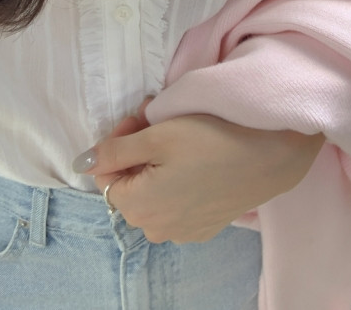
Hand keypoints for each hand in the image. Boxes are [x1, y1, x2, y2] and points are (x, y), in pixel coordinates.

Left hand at [74, 112, 323, 243]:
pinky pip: (174, 203)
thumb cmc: (211, 140)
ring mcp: (181, 232)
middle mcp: (155, 228)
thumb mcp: (157, 136)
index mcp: (137, 207)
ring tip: (176, 135)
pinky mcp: (203, 227)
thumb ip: (114, 151)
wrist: (269, 156)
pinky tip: (195, 158)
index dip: (119, 141)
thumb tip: (81, 163)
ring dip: (156, 163)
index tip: (140, 118)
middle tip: (156, 119)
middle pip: (129, 184)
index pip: (106, 174)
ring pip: (151, 192)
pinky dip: (176, 180)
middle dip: (136, 150)